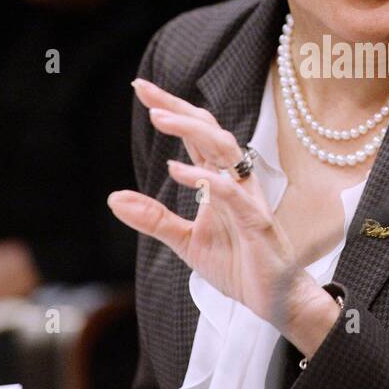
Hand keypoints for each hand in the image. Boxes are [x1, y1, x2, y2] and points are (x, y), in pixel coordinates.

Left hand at [107, 78, 338, 354]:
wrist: (274, 299)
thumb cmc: (238, 264)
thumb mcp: (185, 241)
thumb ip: (153, 218)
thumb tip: (114, 198)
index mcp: (219, 181)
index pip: (195, 136)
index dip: (171, 110)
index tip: (142, 88)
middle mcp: (236, 181)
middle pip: (209, 131)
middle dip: (178, 108)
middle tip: (145, 89)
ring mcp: (248, 199)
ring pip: (225, 150)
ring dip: (192, 131)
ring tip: (159, 117)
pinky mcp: (256, 222)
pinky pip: (232, 193)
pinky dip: (206, 179)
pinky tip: (178, 170)